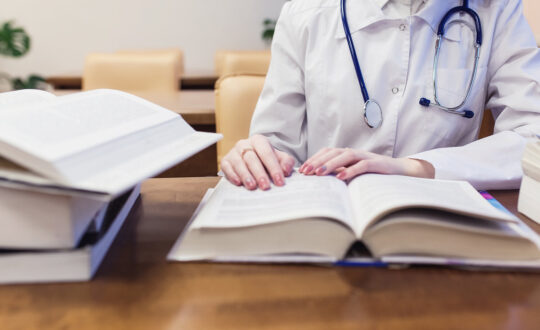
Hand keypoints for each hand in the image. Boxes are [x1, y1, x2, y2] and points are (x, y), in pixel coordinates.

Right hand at [220, 134, 295, 189]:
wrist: (251, 157)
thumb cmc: (265, 159)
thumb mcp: (279, 158)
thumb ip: (286, 162)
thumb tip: (286, 170)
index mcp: (259, 141)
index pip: (267, 153)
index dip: (274, 168)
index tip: (279, 181)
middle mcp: (244, 144)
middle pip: (252, 158)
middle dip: (259, 173)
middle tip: (265, 186)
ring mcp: (233, 152)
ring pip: (239, 163)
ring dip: (246, 175)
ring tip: (252, 186)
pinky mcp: (225, 160)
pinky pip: (227, 167)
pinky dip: (232, 175)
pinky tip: (238, 182)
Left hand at [299, 148, 434, 179]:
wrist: (400, 172)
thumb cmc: (374, 175)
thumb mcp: (354, 175)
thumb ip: (340, 175)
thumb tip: (320, 184)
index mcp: (347, 154)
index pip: (327, 152)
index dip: (314, 159)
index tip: (303, 170)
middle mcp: (354, 153)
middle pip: (332, 152)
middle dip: (317, 162)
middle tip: (306, 172)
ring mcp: (366, 156)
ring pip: (345, 155)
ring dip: (330, 164)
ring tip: (319, 173)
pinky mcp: (376, 163)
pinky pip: (362, 165)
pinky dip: (350, 170)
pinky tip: (340, 177)